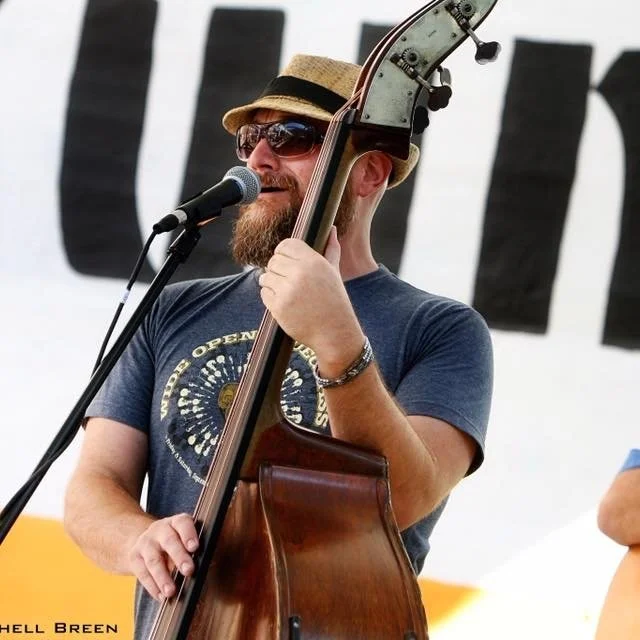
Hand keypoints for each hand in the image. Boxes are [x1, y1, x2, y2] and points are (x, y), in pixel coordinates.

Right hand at [127, 513, 198, 600]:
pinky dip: (152, 586)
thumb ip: (195, 549)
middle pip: (169, 541)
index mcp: (177, 522)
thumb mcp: (185, 539)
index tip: (195, 547)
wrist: (146, 541)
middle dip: (179, 557)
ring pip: (153, 560)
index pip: (183, 523)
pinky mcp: (134, 557)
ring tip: (171, 592)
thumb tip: (209, 566)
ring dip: (162, 577)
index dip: (189, 534)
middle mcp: (160, 529)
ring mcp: (145, 542)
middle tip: (189, 571)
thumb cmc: (175, 542)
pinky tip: (161, 596)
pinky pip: (142, 573)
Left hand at [258, 228, 363, 370]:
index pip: (285, 245)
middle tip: (286, 280)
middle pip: (273, 261)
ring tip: (285, 291)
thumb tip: (332, 230)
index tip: (287, 262)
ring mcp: (287, 291)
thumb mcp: (334, 273)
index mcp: (314, 262)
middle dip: (277, 270)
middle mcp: (300, 274)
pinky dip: (270, 297)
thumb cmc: (335, 302)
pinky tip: (284, 302)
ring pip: (265, 276)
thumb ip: (331, 250)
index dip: (283, 253)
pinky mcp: (278, 307)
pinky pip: (264, 293)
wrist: (334, 333)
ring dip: (271, 283)